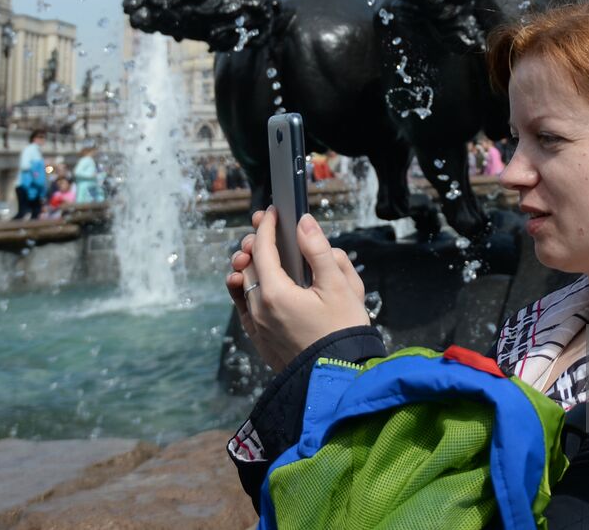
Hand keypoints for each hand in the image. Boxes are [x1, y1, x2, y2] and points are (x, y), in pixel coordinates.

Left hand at [225, 207, 369, 371]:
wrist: (339, 377)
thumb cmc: (344, 331)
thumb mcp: (339, 287)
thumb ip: (318, 251)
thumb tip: (304, 223)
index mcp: (275, 294)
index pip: (263, 249)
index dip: (267, 227)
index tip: (273, 212)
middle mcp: (259, 310)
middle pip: (248, 266)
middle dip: (256, 242)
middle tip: (264, 225)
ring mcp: (257, 327)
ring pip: (244, 286)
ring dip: (248, 265)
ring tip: (255, 251)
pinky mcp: (261, 340)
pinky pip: (245, 308)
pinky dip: (245, 290)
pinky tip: (253, 283)